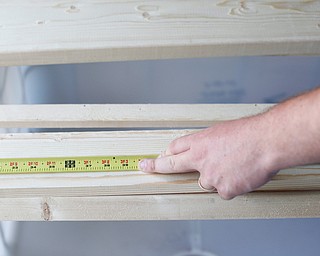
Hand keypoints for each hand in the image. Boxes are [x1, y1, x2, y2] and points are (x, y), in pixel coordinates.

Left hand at [139, 116, 277, 199]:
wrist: (267, 142)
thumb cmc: (250, 133)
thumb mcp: (223, 131)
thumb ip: (210, 143)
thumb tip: (208, 151)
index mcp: (200, 141)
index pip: (175, 147)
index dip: (168, 152)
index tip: (160, 156)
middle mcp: (200, 159)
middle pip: (172, 164)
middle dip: (156, 166)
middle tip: (145, 166)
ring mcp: (210, 176)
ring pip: (207, 182)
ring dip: (216, 178)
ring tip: (235, 167)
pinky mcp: (223, 189)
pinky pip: (224, 191)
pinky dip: (232, 186)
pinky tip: (242, 175)